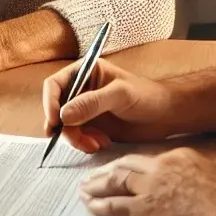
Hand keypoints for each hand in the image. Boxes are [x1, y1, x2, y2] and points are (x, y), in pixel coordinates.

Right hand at [42, 58, 178, 151]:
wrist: (166, 116)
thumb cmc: (146, 96)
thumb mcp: (120, 95)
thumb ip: (92, 103)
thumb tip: (63, 115)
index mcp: (85, 72)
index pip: (55, 84)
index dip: (50, 103)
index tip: (54, 123)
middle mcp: (82, 89)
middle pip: (57, 108)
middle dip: (65, 127)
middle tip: (78, 140)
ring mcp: (86, 109)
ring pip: (65, 126)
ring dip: (76, 138)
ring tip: (96, 143)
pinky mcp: (92, 126)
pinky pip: (77, 137)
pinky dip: (84, 143)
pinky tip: (101, 143)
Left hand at [79, 148, 215, 215]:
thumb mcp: (213, 177)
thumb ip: (197, 178)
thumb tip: (197, 189)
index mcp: (177, 157)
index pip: (146, 158)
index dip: (130, 164)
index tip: (121, 168)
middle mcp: (160, 167)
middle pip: (126, 165)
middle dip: (107, 170)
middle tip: (93, 174)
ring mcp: (151, 188)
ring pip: (116, 182)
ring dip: (97, 185)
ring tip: (84, 188)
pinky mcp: (146, 210)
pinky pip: (117, 206)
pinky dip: (101, 205)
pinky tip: (91, 205)